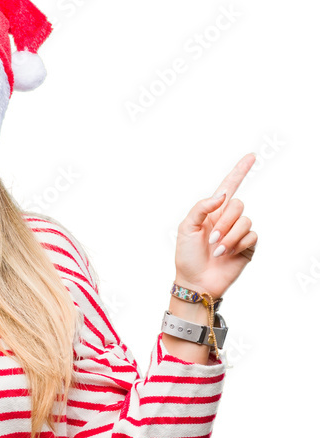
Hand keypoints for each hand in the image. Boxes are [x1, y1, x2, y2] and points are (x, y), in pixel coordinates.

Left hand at [173, 152, 258, 299]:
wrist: (195, 281)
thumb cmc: (187, 256)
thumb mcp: (186, 227)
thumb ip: (202, 207)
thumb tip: (223, 195)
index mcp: (212, 211)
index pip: (229, 186)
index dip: (239, 171)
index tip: (251, 156)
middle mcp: (227, 219)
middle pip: (238, 204)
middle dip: (224, 222)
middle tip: (211, 240)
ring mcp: (238, 232)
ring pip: (245, 220)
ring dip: (229, 236)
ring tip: (217, 251)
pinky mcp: (247, 246)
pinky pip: (251, 235)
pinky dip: (237, 244)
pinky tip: (227, 255)